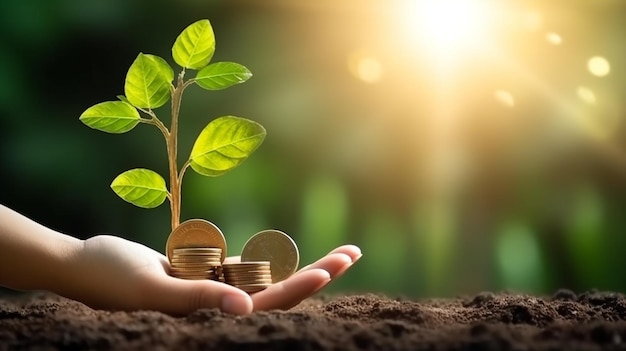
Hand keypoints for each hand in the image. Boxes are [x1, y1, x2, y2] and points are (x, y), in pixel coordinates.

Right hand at [64, 235, 360, 314]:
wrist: (81, 264)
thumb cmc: (108, 278)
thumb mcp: (150, 288)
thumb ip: (198, 299)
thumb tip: (245, 308)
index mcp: (209, 317)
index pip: (268, 303)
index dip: (301, 285)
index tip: (333, 265)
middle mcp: (217, 307)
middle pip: (279, 291)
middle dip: (316, 273)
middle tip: (353, 253)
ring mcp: (212, 290)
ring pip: (266, 278)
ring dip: (298, 265)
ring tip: (340, 254)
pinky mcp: (202, 275)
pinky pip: (240, 267)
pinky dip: (264, 261)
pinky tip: (289, 258)